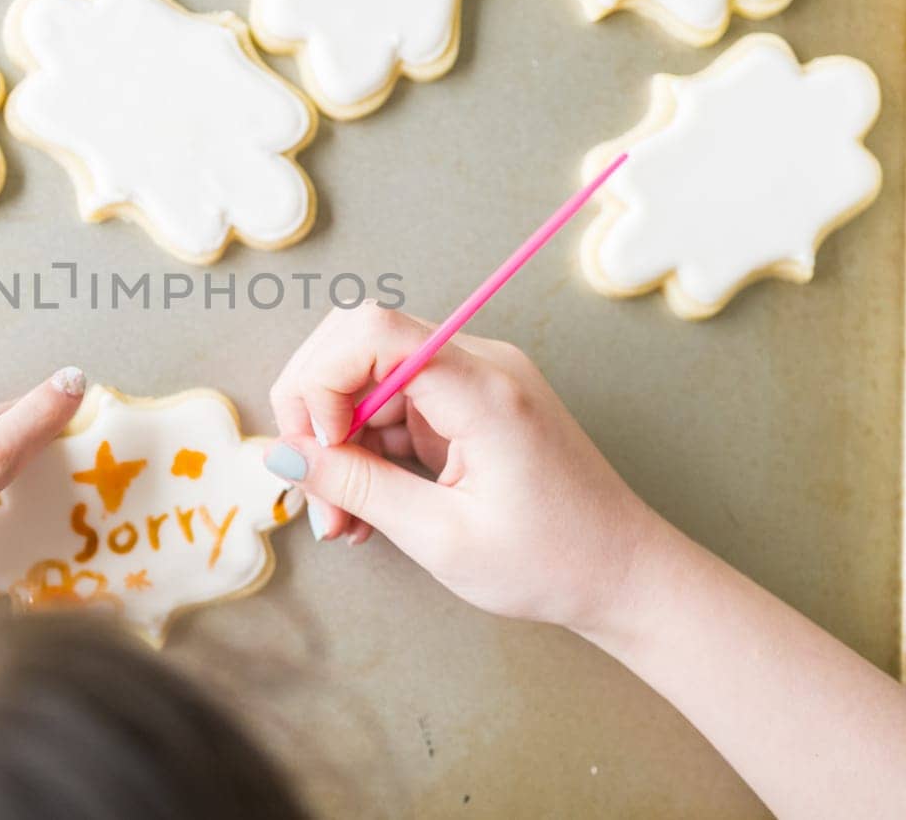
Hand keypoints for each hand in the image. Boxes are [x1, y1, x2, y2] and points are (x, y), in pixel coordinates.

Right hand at [267, 303, 659, 632]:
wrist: (624, 576)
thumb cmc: (552, 562)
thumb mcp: (442, 538)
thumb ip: (357, 488)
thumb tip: (281, 453)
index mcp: (484, 389)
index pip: (372, 329)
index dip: (321, 378)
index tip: (317, 446)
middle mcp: (479, 366)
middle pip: (358, 342)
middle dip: (315, 410)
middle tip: (310, 486)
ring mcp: (473, 381)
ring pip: (366, 380)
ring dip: (337, 444)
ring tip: (340, 522)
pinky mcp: (467, 405)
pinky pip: (390, 407)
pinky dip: (364, 453)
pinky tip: (363, 511)